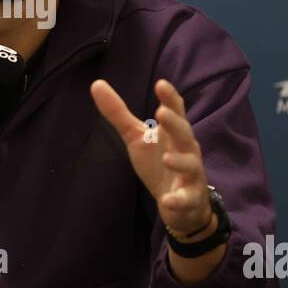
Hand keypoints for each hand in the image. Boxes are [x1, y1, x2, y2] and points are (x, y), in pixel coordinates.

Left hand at [90, 78, 211, 236]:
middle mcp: (186, 149)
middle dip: (175, 124)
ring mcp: (190, 173)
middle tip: (162, 112)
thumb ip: (119, 113)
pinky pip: (186, 198)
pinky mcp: (190, 197)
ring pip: (190, 165)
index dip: (170, 98)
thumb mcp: (136, 137)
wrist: (179, 203)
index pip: (175, 111)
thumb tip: (96, 84)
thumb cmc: (159, 162)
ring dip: (179, 161)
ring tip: (166, 158)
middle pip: (184, 133)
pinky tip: (167, 199)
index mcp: (174, 132)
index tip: (161, 84)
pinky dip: (178, 199)